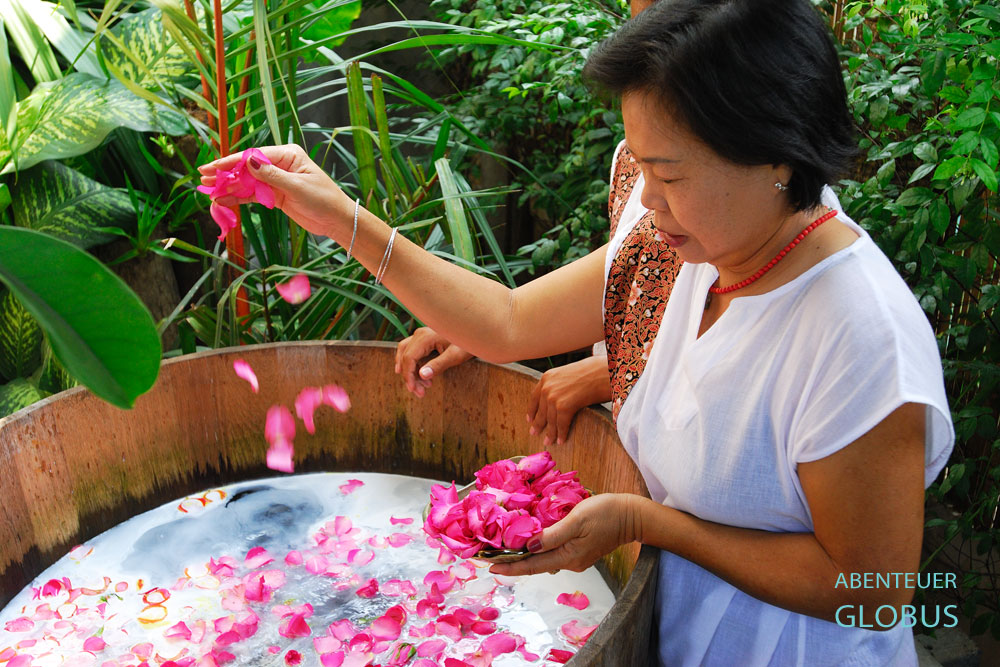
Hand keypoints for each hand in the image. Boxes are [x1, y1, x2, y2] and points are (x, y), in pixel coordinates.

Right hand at [197, 144, 352, 236]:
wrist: (337, 220)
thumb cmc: (324, 200)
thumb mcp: (298, 187)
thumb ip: (272, 176)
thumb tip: (249, 161)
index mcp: (287, 155)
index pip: (254, 156)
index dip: (231, 162)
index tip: (213, 167)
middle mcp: (280, 164)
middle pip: (246, 167)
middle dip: (225, 173)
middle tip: (202, 178)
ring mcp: (276, 180)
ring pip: (247, 181)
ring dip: (228, 187)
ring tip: (208, 192)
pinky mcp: (275, 195)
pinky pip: (252, 194)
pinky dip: (238, 198)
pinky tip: (223, 201)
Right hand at [395, 327, 474, 396]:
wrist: (476, 331)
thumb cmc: (467, 342)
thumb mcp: (455, 356)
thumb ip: (438, 365)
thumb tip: (422, 375)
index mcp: (425, 337)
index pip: (408, 358)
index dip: (408, 375)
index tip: (413, 389)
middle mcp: (420, 334)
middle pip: (405, 357)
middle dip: (410, 376)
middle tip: (419, 392)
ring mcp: (422, 336)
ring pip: (406, 354)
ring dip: (411, 372)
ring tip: (421, 387)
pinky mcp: (425, 339)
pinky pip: (413, 353)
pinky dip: (415, 366)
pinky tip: (423, 378)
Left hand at [489, 494, 638, 575]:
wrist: (632, 515)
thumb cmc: (606, 513)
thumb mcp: (577, 519)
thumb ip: (553, 534)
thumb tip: (530, 547)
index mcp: (568, 556)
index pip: (532, 565)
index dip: (510, 567)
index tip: (490, 567)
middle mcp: (570, 562)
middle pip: (535, 565)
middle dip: (512, 563)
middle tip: (490, 559)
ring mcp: (576, 557)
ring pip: (544, 559)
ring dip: (524, 556)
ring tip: (503, 550)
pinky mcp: (580, 550)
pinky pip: (554, 551)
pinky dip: (538, 548)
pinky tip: (529, 541)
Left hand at [527, 355, 611, 445]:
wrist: (604, 371)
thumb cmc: (592, 372)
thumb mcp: (568, 375)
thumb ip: (558, 386)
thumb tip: (556, 401)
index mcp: (547, 377)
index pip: (535, 397)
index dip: (532, 410)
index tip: (529, 420)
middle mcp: (547, 387)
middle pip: (541, 411)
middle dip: (538, 424)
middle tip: (534, 433)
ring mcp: (554, 397)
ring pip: (551, 420)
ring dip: (550, 433)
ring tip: (548, 442)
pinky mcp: (564, 407)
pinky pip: (561, 425)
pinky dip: (561, 434)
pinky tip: (561, 441)